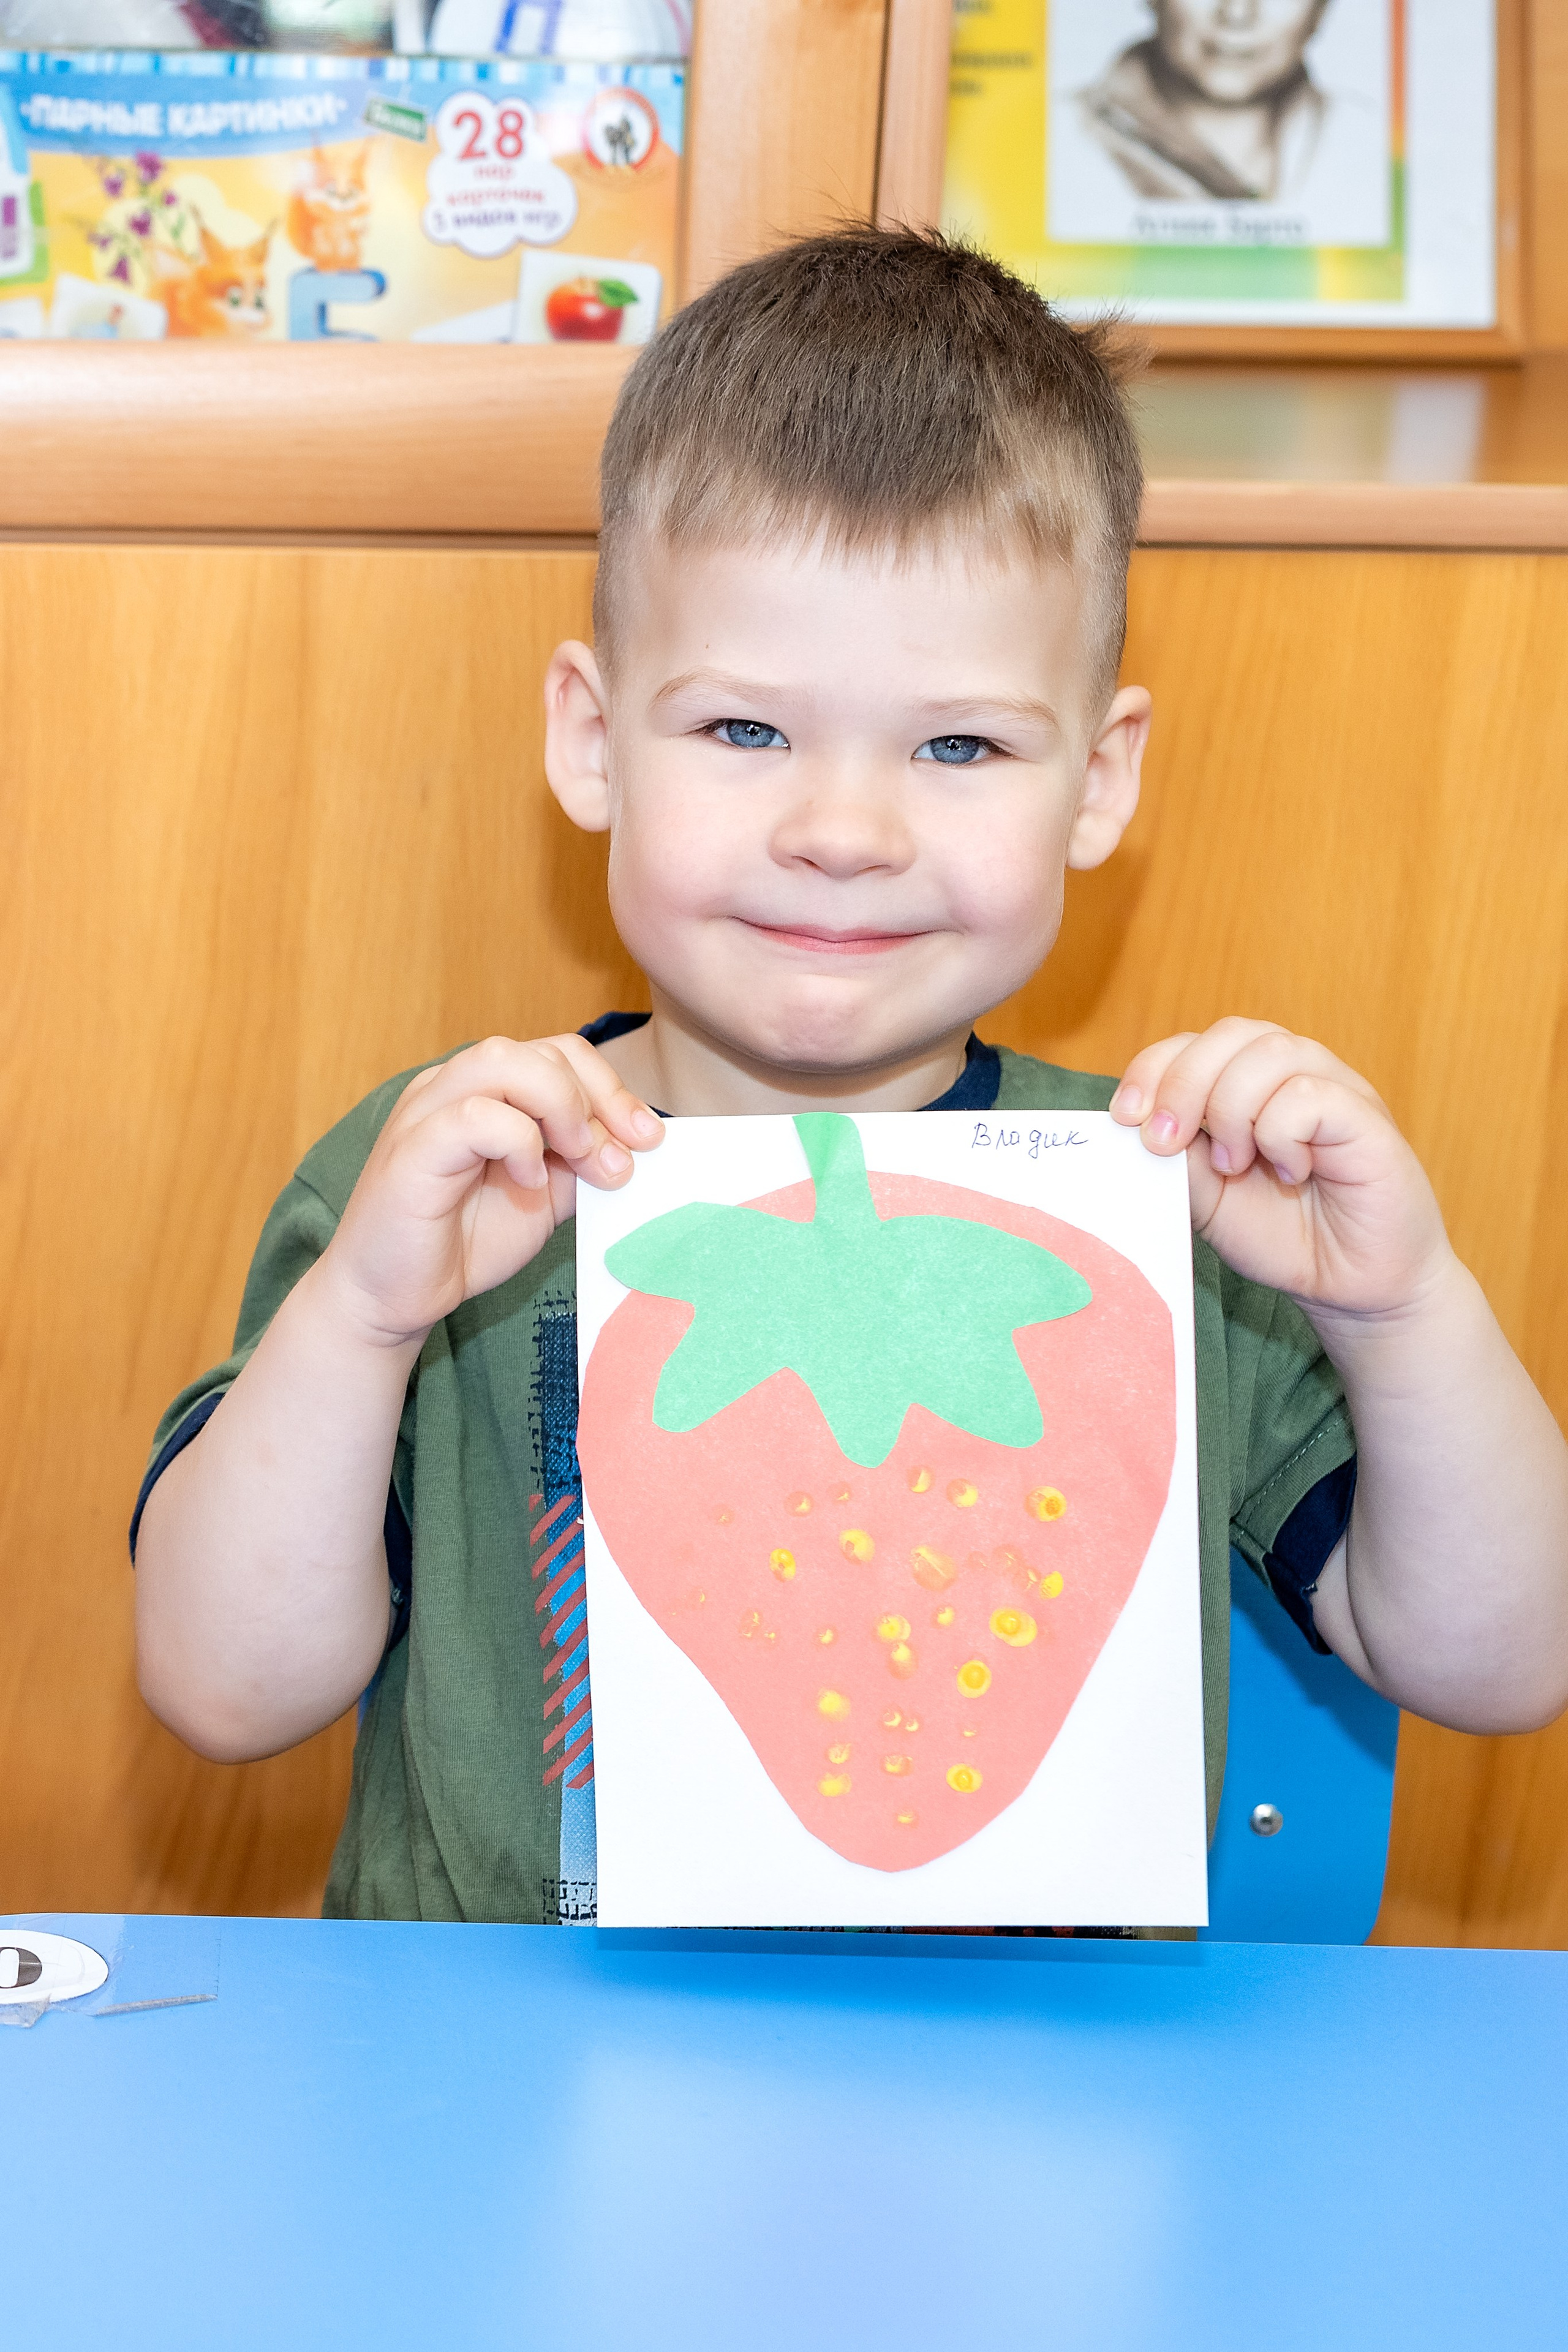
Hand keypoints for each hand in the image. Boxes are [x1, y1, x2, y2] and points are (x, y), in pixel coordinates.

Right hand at [323, 1035, 661, 1347]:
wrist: (393, 1296)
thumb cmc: (463, 1241)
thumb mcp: (547, 1197)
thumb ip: (584, 1164)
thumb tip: (637, 1144)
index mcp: (485, 1090)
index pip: (559, 1053)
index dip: (612, 1088)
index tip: (649, 1138)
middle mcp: (452, 1086)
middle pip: (539, 1050)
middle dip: (598, 1097)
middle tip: (621, 1156)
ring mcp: (426, 1111)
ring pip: (502, 1060)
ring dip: (561, 1107)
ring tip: (578, 1159)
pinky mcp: (410, 1148)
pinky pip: (473, 1114)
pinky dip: (517, 1142)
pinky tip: (529, 1181)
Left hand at [1110, 1018, 1451, 1318]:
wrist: (1351, 1285)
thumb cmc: (1282, 1235)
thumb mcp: (1207, 1200)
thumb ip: (1178, 1159)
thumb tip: (1137, 1125)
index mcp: (1246, 1084)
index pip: (1194, 1043)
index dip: (1154, 1069)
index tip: (1125, 1118)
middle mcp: (1292, 1073)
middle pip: (1229, 1034)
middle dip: (1182, 1085)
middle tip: (1165, 1144)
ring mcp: (1333, 1087)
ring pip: (1270, 1052)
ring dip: (1233, 1110)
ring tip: (1235, 1166)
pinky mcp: (1366, 1116)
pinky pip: (1310, 1094)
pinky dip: (1281, 1133)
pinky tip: (1291, 1171)